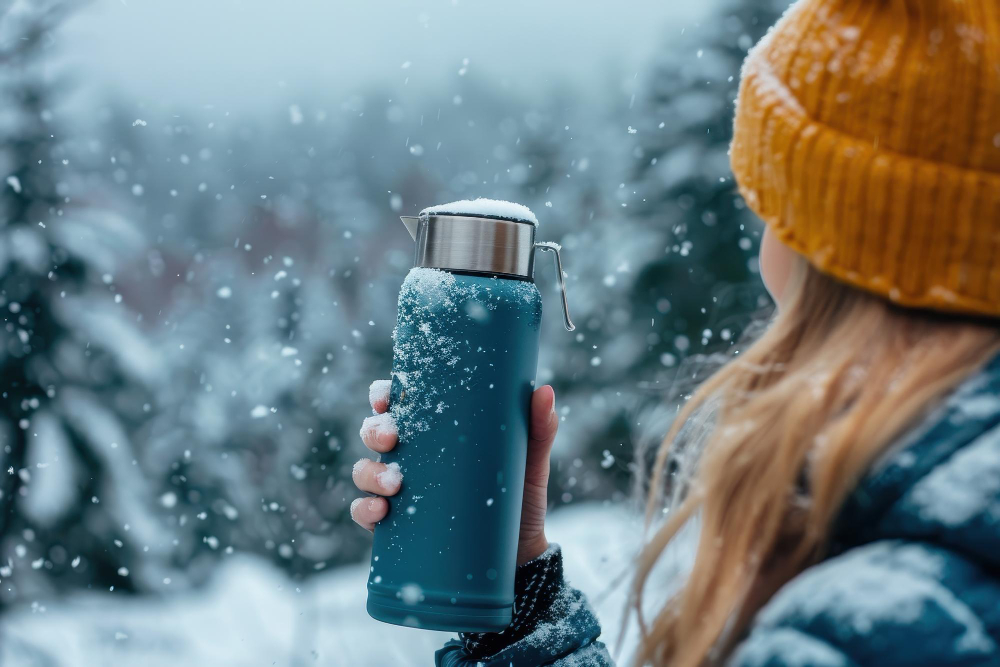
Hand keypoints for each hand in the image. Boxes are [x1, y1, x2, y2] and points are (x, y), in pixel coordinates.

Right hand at [350, 380, 558, 565]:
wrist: (519, 559)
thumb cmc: (520, 501)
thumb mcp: (530, 463)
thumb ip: (538, 428)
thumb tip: (543, 391)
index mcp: (435, 433)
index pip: (398, 405)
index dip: (383, 394)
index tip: (387, 396)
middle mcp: (412, 458)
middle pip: (374, 433)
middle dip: (374, 430)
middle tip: (392, 439)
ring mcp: (399, 491)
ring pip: (365, 471)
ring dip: (369, 473)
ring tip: (394, 485)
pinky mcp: (397, 527)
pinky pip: (365, 514)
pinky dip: (364, 511)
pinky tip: (379, 512)